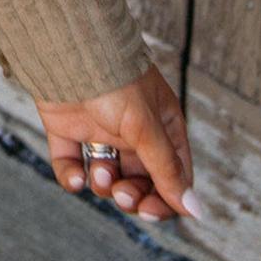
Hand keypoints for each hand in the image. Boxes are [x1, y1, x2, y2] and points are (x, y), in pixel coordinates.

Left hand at [36, 63, 200, 221]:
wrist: (66, 50)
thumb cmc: (113, 79)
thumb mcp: (146, 127)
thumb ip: (167, 169)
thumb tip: (194, 211)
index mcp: (160, 127)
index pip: (171, 176)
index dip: (164, 200)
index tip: (149, 210)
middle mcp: (131, 133)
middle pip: (139, 183)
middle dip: (132, 195)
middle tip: (122, 193)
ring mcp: (99, 132)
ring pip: (107, 178)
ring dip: (103, 184)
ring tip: (98, 170)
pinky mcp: (68, 132)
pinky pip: (71, 167)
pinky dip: (72, 178)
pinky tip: (76, 178)